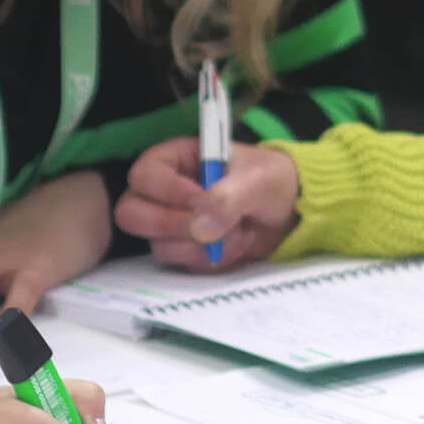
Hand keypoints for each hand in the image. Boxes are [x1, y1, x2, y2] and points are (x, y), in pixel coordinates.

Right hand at [113, 139, 301, 270]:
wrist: (291, 211)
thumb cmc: (272, 180)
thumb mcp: (259, 179)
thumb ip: (229, 196)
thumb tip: (200, 226)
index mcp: (175, 160)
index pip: (144, 175)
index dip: (167, 191)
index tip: (200, 199)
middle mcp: (164, 191)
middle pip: (131, 214)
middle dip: (170, 224)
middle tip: (205, 228)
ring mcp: (172, 222)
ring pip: (158, 244)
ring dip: (200, 244)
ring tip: (235, 230)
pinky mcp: (185, 248)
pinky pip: (181, 263)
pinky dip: (209, 259)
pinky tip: (233, 244)